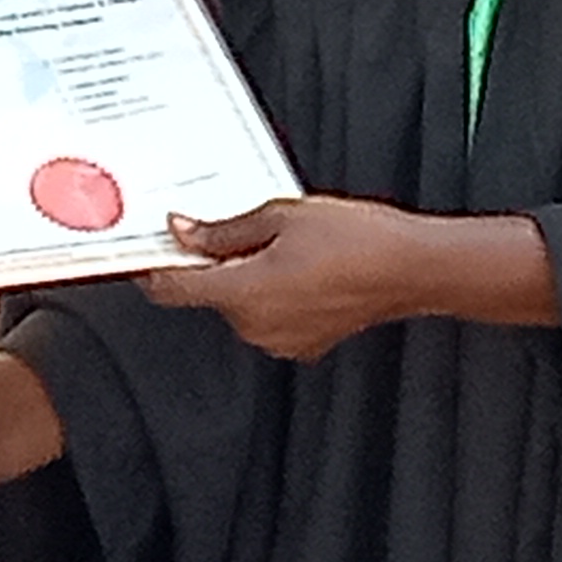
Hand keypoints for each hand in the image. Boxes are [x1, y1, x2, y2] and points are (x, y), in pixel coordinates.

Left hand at [141, 198, 447, 360]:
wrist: (410, 269)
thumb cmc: (356, 239)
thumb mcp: (281, 216)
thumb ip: (223, 230)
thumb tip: (185, 232)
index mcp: (243, 293)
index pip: (174, 289)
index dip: (154, 267)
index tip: (151, 249)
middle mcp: (255, 326)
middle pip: (210, 294)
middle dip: (216, 263)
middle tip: (241, 228)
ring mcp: (278, 340)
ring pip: (240, 305)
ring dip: (247, 278)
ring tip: (286, 247)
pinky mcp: (300, 345)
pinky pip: (268, 318)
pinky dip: (272, 294)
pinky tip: (302, 269)